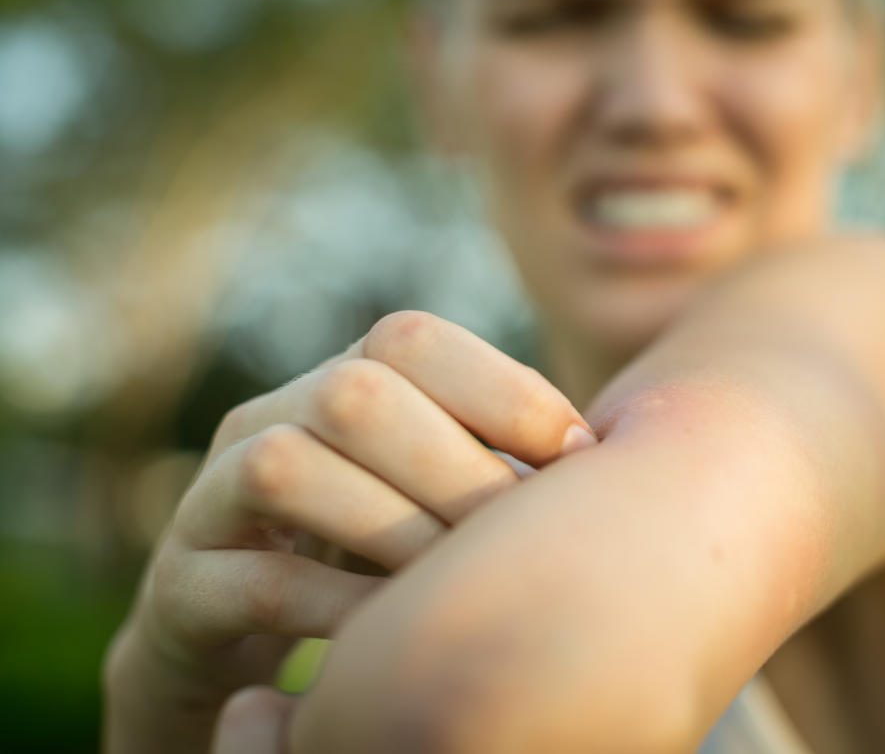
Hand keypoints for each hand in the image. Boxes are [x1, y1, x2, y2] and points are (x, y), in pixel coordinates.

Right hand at [104, 311, 595, 753]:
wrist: (241, 629)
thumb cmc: (371, 552)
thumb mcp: (434, 496)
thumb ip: (497, 463)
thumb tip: (614, 458)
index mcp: (341, 383)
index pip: (410, 338)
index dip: (501, 387)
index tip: (577, 454)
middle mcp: (271, 418)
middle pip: (354, 392)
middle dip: (453, 465)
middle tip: (517, 535)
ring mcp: (213, 497)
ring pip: (287, 466)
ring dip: (392, 529)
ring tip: (453, 585)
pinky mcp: (181, 585)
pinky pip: (253, 580)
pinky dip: (335, 606)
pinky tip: (392, 636)